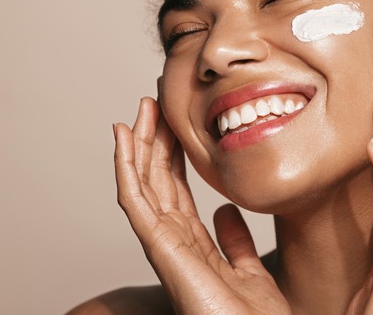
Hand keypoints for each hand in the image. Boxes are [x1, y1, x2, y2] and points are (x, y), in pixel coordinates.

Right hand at [114, 97, 289, 313]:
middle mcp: (173, 244)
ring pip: (142, 185)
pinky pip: (136, 202)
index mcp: (193, 246)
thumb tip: (224, 210)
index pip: (176, 191)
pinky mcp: (161, 249)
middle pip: (156, 182)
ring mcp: (164, 246)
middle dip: (153, 142)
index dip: (171, 156)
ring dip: (137, 145)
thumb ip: (234, 240)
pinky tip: (123, 138)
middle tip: (152, 104)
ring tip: (137, 110)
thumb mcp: (249, 269)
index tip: (173, 124)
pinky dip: (126, 168)